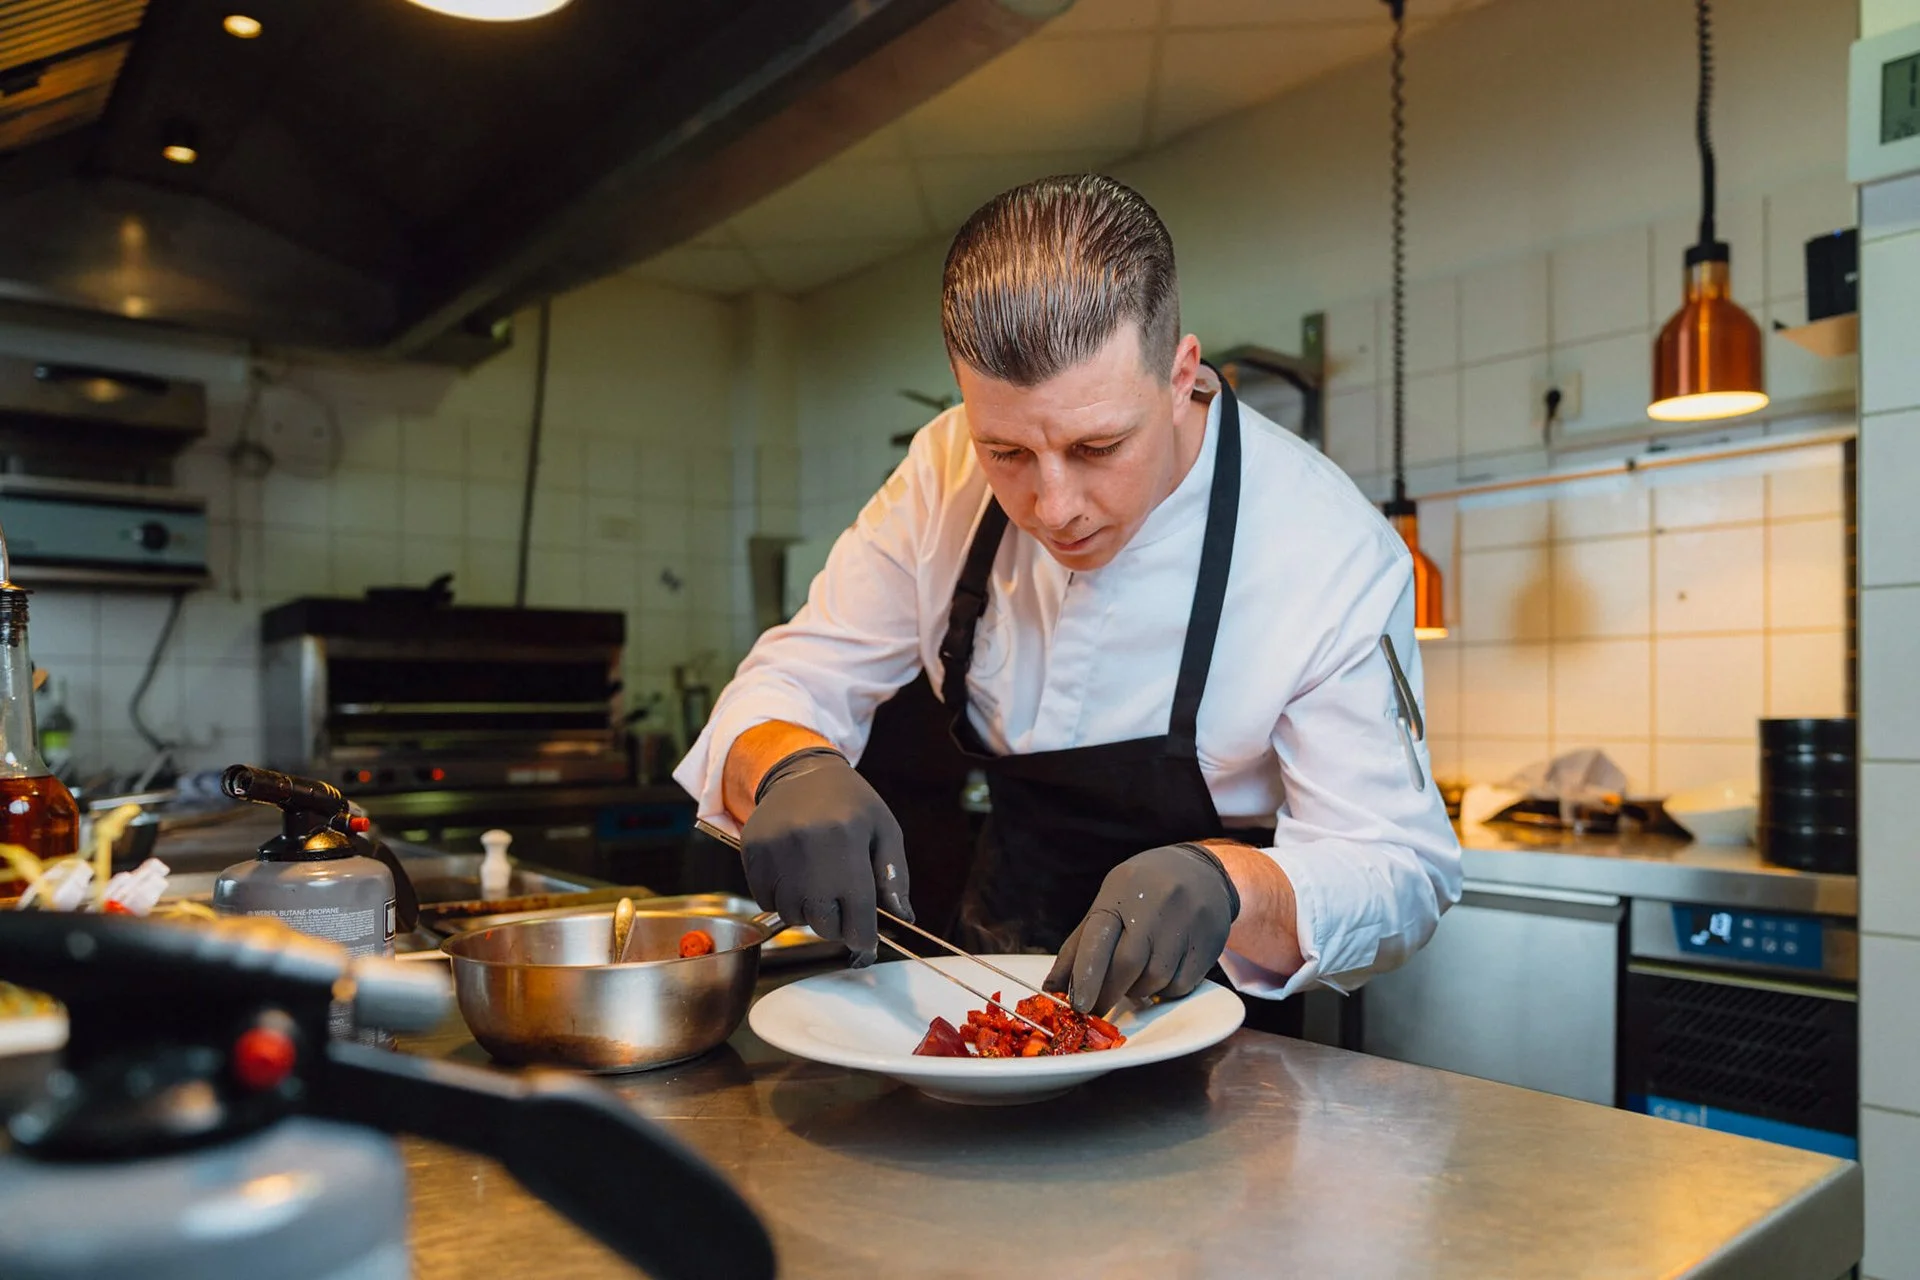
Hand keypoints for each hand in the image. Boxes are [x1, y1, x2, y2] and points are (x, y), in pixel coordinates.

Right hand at [741, 748, 910, 965]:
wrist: (801, 772)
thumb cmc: (850, 803)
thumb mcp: (884, 829)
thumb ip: (894, 875)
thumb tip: (903, 917)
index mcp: (848, 840)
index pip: (858, 912)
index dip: (863, 938)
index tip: (864, 944)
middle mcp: (809, 846)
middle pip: (823, 921)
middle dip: (836, 924)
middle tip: (840, 907)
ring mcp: (776, 850)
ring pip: (792, 916)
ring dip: (807, 912)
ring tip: (816, 885)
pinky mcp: (752, 852)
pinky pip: (766, 902)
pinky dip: (781, 900)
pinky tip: (793, 876)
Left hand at [1044, 843, 1239, 1013]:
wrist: (1203, 872)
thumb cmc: (1144, 890)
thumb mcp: (1110, 901)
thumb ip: (1080, 944)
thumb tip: (1052, 986)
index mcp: (1121, 892)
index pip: (1098, 939)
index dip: (1086, 976)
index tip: (1078, 1005)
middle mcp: (1155, 906)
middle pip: (1128, 964)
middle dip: (1108, 993)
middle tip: (1098, 1007)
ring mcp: (1185, 924)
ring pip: (1154, 980)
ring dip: (1137, 991)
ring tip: (1133, 981)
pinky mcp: (1208, 944)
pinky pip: (1180, 986)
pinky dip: (1164, 991)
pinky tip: (1159, 977)